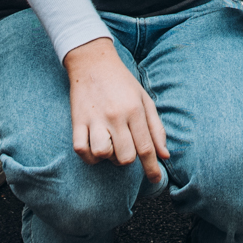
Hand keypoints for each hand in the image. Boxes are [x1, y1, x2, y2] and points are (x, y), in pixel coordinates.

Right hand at [65, 37, 168, 182]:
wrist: (93, 61)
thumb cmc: (122, 82)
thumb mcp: (145, 99)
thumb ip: (156, 128)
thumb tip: (165, 156)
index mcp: (134, 110)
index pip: (146, 148)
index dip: (152, 168)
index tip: (156, 181)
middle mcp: (115, 116)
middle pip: (125, 157)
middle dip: (128, 159)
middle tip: (125, 147)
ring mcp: (95, 119)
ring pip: (103, 155)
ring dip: (108, 157)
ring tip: (109, 143)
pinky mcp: (77, 121)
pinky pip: (81, 150)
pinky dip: (89, 155)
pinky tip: (94, 146)